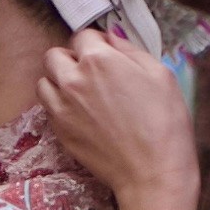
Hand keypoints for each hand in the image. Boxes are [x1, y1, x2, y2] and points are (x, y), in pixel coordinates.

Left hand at [39, 31, 201, 209]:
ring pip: (45, 81)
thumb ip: (130, 50)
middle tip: (91, 71)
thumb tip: (113, 39)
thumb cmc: (164, 124)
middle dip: (71, 58)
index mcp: (99, 60)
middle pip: (55, 55)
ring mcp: (61, 107)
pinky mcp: (59, 131)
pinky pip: (48, 107)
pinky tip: (81, 113)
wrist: (152, 174)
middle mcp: (73, 79)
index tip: (106, 52)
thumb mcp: (160, 74)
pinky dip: (58, 105)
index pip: (82, 36)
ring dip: (59, 81)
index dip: (96, 42)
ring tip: (82, 92)